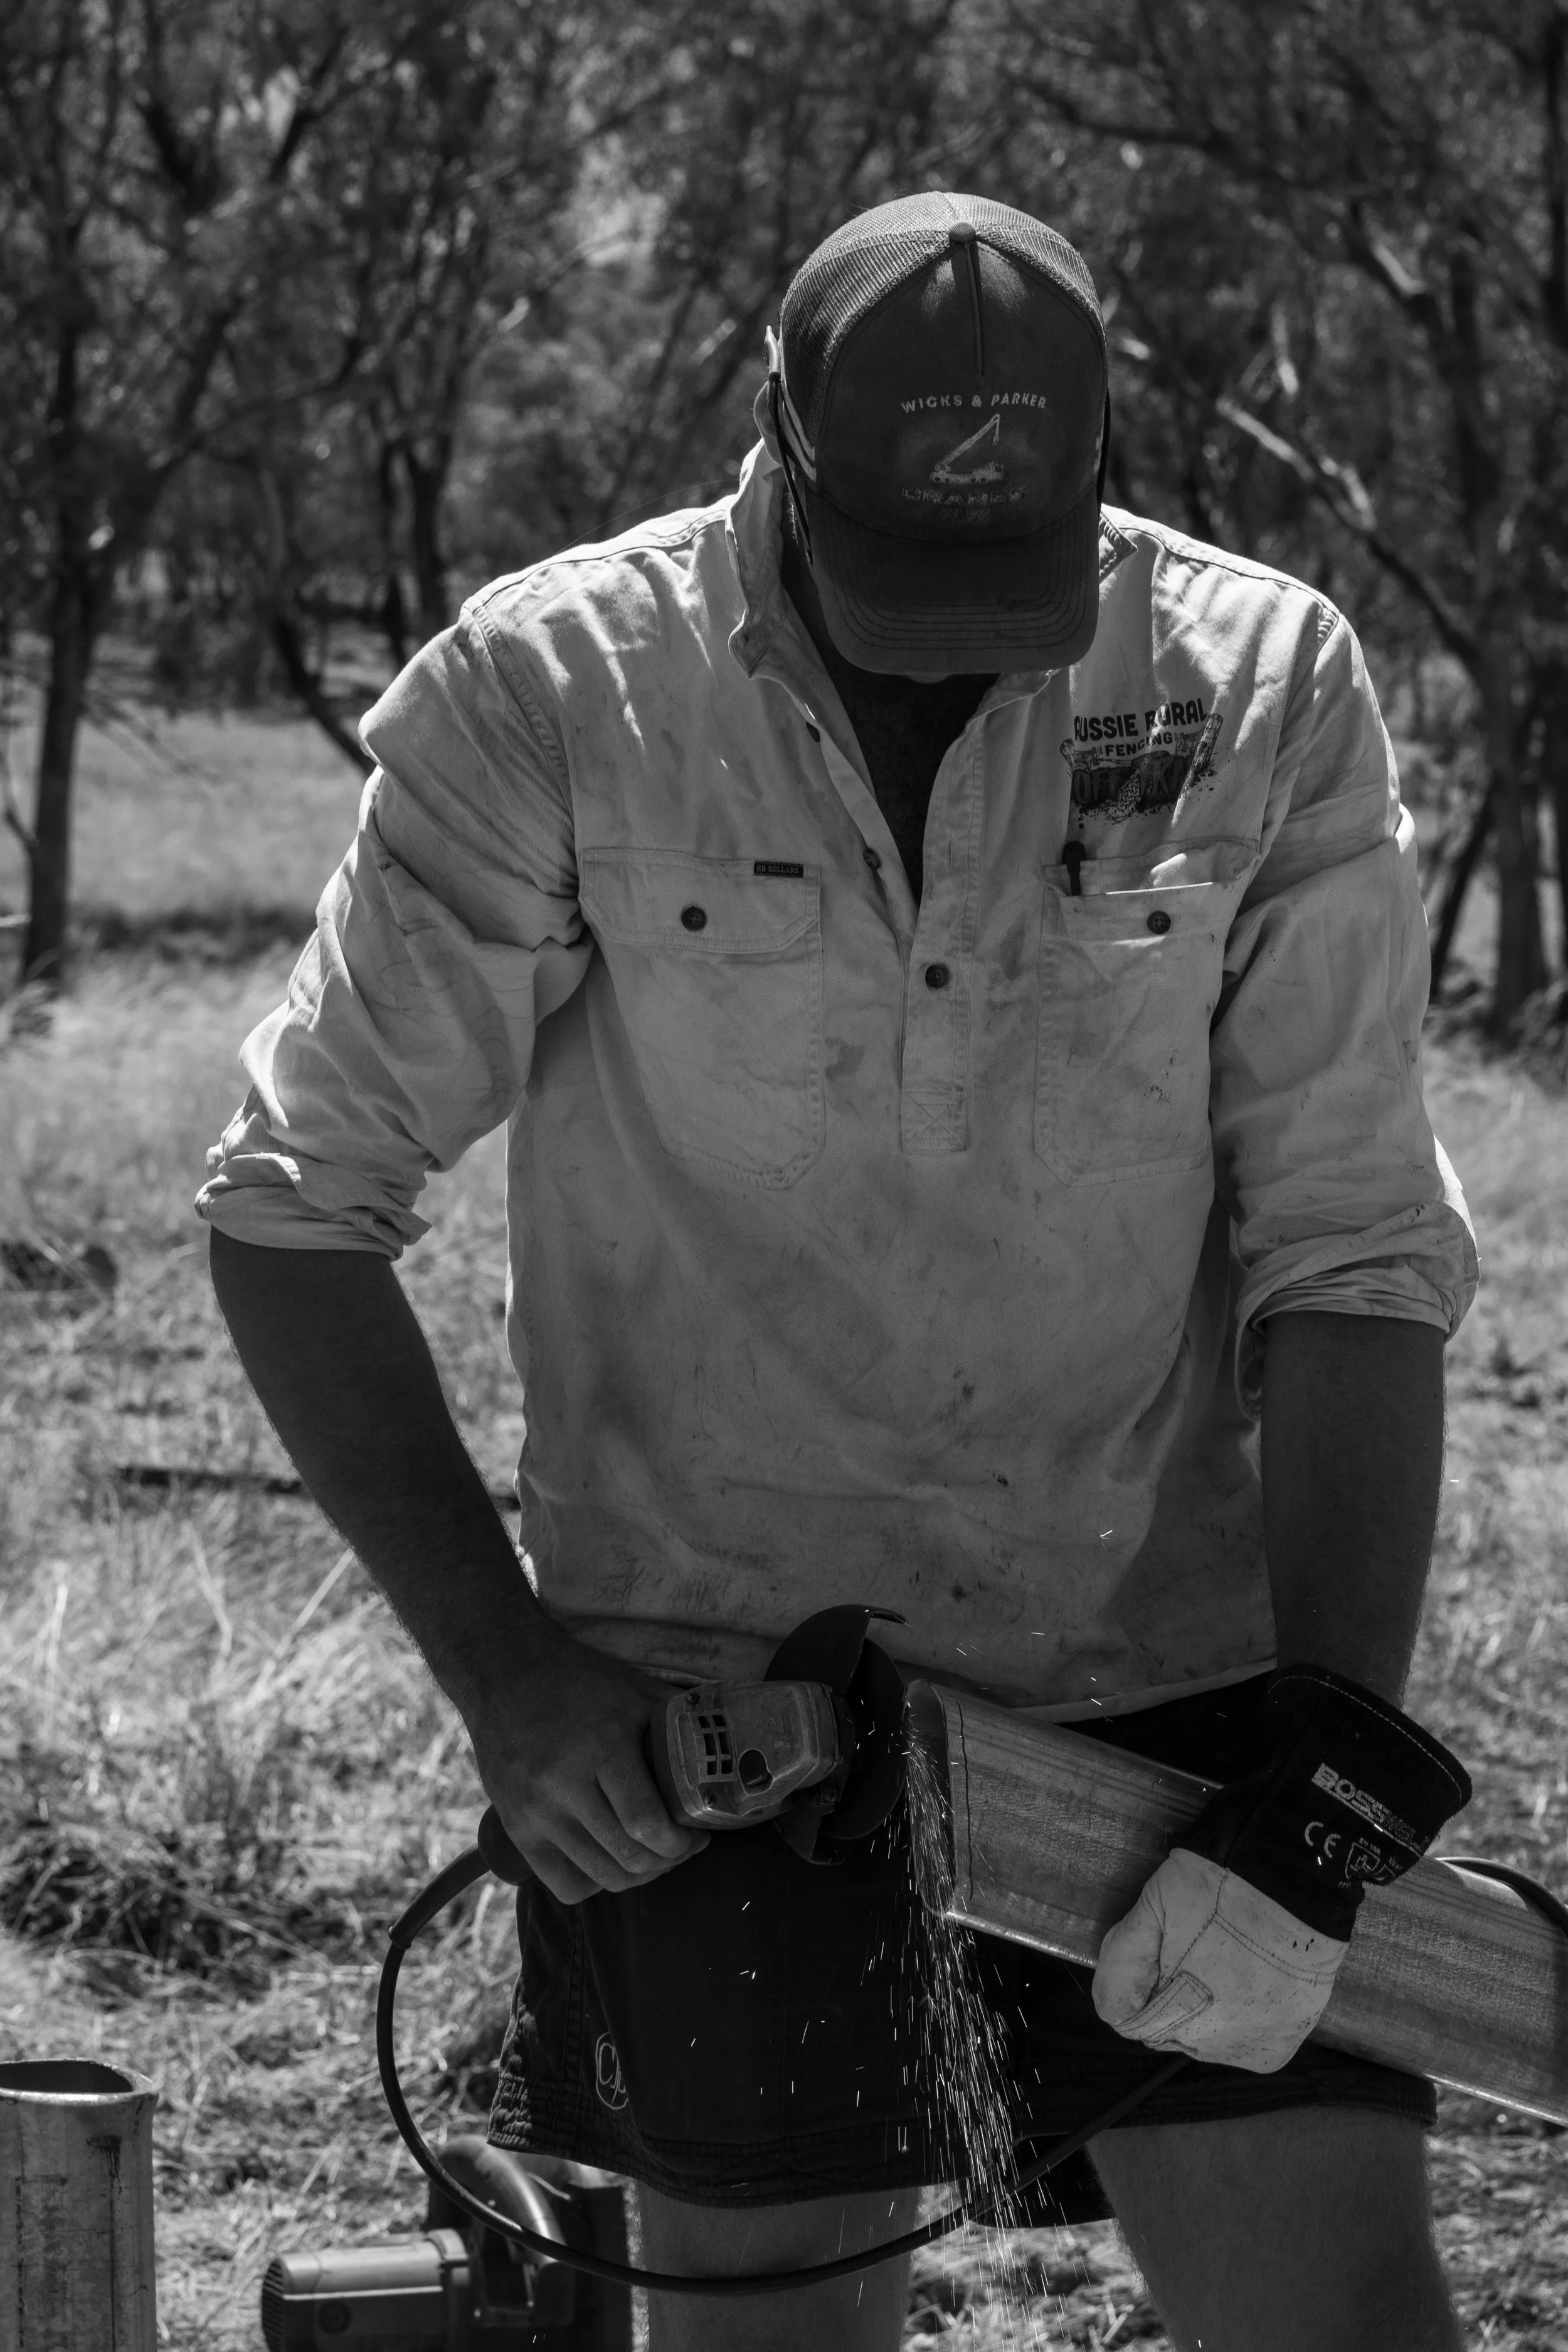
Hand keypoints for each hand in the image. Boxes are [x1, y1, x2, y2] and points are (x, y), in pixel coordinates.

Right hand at [466, 1623, 708, 1903]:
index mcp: (601, 1746)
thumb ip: (680, 1722)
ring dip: (639, 1874)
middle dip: (669, 1861)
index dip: (682, 1843)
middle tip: (683, 1845)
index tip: (699, 1835)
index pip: (646, 1823)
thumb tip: (731, 1749)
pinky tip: (611, 1859)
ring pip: (601, 1877)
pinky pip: (565, 1885)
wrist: (504, 1673)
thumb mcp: (636, 1690)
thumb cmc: (580, 1680)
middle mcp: (562, 1785)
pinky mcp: (516, 1830)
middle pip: (627, 1858)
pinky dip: (597, 1883)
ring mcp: (535, 1813)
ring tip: (653, 1853)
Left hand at [1091, 1666, 1469, 2072]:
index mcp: (1176, 2009)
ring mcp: (1257, 2039)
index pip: (1128, 2019)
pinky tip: (1246, 1979)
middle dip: (1169, 1995)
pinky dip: (1246, 2021)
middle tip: (1192, 1945)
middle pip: (1169, 2030)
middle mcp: (1217, 2041)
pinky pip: (1252, 2043)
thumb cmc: (1223, 1879)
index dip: (1133, 1981)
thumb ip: (1123, 1958)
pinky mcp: (1291, 2034)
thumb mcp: (1155, 1904)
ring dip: (1208, 2011)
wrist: (1299, 1868)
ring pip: (1210, 2040)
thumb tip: (1109, 2003)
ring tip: (1223, 1957)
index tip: (1152, 1949)